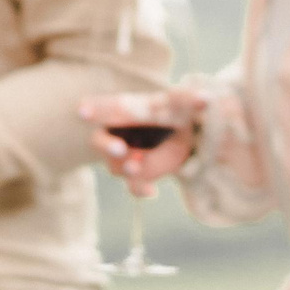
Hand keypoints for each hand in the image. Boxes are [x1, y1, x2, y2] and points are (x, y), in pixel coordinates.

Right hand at [79, 89, 206, 198]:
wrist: (188, 136)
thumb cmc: (179, 113)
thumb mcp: (184, 104)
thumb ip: (191, 100)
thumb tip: (207, 98)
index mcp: (131, 110)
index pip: (111, 108)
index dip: (97, 109)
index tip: (82, 110)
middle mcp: (121, 134)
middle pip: (101, 140)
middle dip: (107, 145)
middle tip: (120, 149)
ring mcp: (127, 155)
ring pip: (116, 166)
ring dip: (126, 168)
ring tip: (137, 166)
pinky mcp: (138, 174)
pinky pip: (132, 185)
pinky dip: (139, 188)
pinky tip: (152, 191)